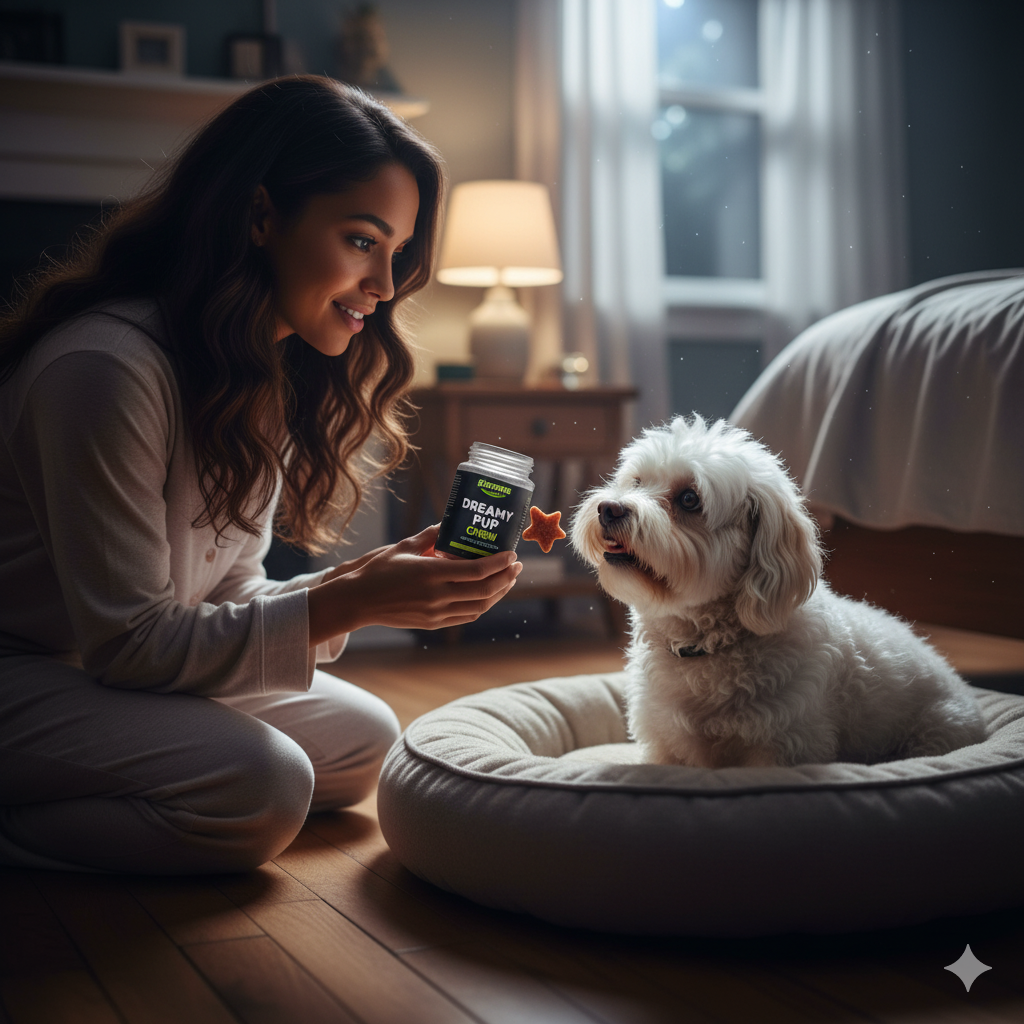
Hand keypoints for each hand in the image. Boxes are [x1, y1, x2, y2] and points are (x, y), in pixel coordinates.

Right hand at [307, 525, 521, 645]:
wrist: (357, 601)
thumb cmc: (378, 570)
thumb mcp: (404, 546)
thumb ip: (430, 535)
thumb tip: (450, 521)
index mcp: (431, 573)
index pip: (477, 571)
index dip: (499, 563)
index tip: (511, 554)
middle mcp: (437, 596)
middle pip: (484, 590)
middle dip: (506, 577)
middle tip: (516, 565)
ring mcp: (436, 613)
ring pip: (479, 607)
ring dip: (498, 593)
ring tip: (507, 580)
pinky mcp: (433, 623)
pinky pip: (466, 616)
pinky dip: (482, 606)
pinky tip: (487, 595)